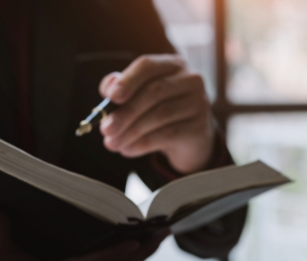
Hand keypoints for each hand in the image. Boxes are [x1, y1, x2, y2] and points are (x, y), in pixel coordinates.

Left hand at [98, 54, 214, 174]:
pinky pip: (167, 135)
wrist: (189, 139)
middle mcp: (190, 80)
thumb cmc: (161, 113)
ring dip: (131, 132)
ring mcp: (199, 103)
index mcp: (173, 65)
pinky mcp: (200, 128)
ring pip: (160, 115)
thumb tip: (109, 89)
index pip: (148, 66)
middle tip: (106, 129)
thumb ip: (122, 88)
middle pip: (154, 92)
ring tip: (113, 143)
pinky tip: (128, 150)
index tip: (111, 97)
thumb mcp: (141, 97)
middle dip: (126, 113)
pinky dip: (143, 144)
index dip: (128, 80)